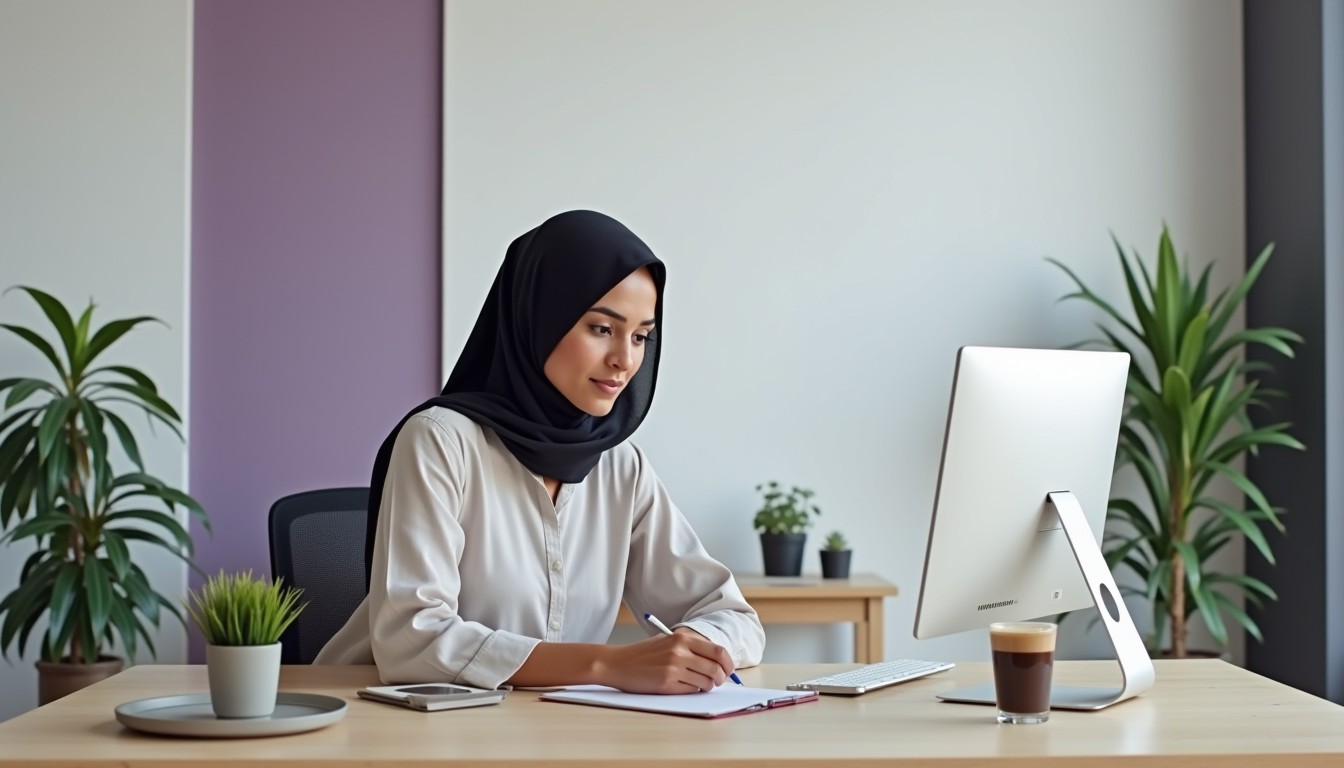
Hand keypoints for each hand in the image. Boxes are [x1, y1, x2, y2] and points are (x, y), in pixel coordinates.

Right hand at [596, 627, 734, 693]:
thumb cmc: (642, 654)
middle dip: (721, 678)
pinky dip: (693, 691)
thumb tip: (716, 660)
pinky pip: (692, 691)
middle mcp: (680, 652)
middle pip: (716, 668)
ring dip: (707, 686)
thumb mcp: (666, 641)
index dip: (728, 663)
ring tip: (700, 684)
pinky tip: (685, 687)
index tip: (728, 670)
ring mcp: (674, 668)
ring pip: (706, 682)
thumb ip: (689, 647)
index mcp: (682, 638)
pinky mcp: (667, 684)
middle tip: (718, 681)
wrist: (617, 663)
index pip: (718, 651)